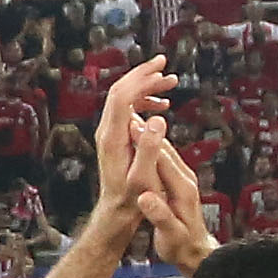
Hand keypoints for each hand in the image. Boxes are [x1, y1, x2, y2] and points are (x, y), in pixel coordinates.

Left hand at [89, 55, 175, 226]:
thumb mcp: (144, 176)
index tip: (159, 66)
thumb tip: (158, 118)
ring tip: (170, 83)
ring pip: (124, 99)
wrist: (117, 211)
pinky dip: (144, 102)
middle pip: (120, 91)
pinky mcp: (116, 138)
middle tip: (165, 65)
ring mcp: (110, 133)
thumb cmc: (133, 198)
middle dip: (142, 76)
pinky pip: (128, 110)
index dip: (139, 77)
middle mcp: (107, 130)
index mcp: (112, 136)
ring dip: (145, 87)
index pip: (122, 95)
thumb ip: (150, 147)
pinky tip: (162, 106)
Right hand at [136, 129, 217, 267]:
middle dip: (145, 132)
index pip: (162, 160)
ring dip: (148, 136)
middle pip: (164, 150)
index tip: (129, 127)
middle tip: (125, 115)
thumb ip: (159, 216)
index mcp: (182, 190)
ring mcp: (183, 179)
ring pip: (164, 151)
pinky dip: (151, 148)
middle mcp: (185, 179)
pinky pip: (164, 159)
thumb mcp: (170, 235)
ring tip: (129, 121)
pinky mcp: (179, 181)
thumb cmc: (181, 246)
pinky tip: (140, 141)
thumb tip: (145, 199)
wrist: (196, 252)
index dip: (146, 142)